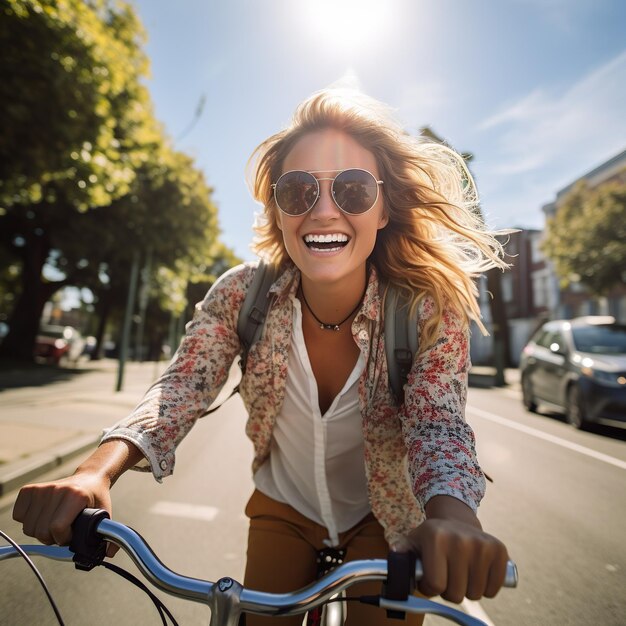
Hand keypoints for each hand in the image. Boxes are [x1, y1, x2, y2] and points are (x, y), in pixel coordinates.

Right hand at [12, 471, 117, 556]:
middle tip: (64, 531)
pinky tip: (42, 517)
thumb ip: (109, 535)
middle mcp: (57, 490)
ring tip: (54, 525)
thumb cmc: (96, 498)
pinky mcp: (30, 490)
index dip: (64, 538)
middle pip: (41, 531)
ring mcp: (43, 489)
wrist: (90, 478)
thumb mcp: (105, 514)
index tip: (72, 534)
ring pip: (28, 527)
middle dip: (53, 538)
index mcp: (76, 496)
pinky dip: (27, 521)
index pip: (57, 528)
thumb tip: (109, 553)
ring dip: (41, 532)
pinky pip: (18, 516)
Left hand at [393, 518, 508, 602]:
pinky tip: (476, 573)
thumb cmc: (432, 538)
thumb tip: (394, 558)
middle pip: (456, 593)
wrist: (457, 520)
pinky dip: (485, 588)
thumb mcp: (413, 540)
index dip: (430, 588)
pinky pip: (493, 589)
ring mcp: (481, 544)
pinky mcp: (499, 550)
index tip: (430, 580)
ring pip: (475, 594)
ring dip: (467, 590)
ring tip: (460, 573)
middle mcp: (459, 539)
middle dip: (449, 590)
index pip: (435, 584)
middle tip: (447, 576)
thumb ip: (401, 552)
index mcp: (435, 537)